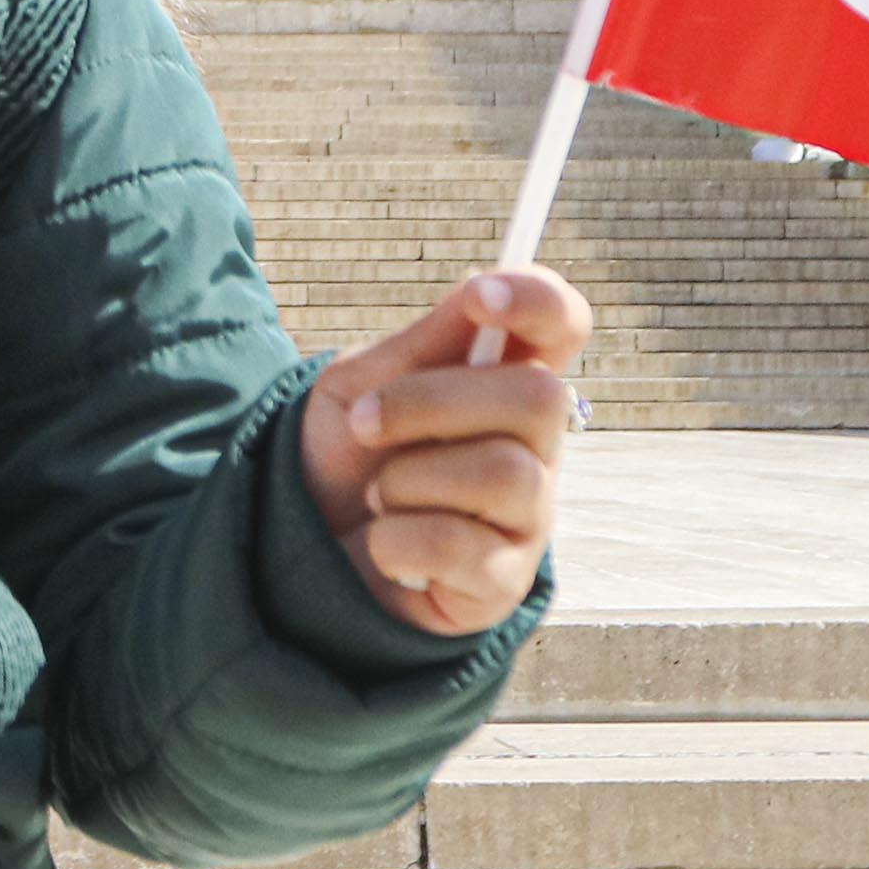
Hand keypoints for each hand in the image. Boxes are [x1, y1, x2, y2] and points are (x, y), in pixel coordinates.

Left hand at [296, 265, 588, 638]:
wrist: (306, 548)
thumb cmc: (345, 459)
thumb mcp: (359, 387)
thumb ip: (420, 347)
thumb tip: (477, 286)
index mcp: (503, 381)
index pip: (562, 327)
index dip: (539, 301)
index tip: (480, 296)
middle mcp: (535, 446)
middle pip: (539, 398)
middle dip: (430, 404)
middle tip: (364, 423)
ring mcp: (527, 516)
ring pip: (503, 473)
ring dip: (408, 479)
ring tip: (378, 495)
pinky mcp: (503, 582)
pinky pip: (461, 545)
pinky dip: (396, 539)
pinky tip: (385, 545)